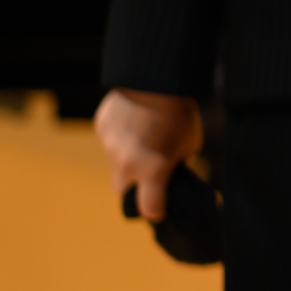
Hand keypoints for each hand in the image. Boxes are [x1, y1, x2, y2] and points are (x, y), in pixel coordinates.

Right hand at [94, 88, 203, 221]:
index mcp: (153, 171)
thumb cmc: (181, 115)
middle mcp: (127, 163)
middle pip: (123, 191)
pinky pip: (109, 142)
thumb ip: (176, 167)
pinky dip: (119, 139)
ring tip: (143, 140)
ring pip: (115, 164)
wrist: (157, 80)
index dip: (157, 211)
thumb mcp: (189, 146)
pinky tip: (133, 124)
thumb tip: (172, 179)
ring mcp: (110, 145)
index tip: (160, 208)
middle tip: (148, 175)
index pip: (149, 210)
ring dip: (127, 159)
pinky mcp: (101, 128)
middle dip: (134, 188)